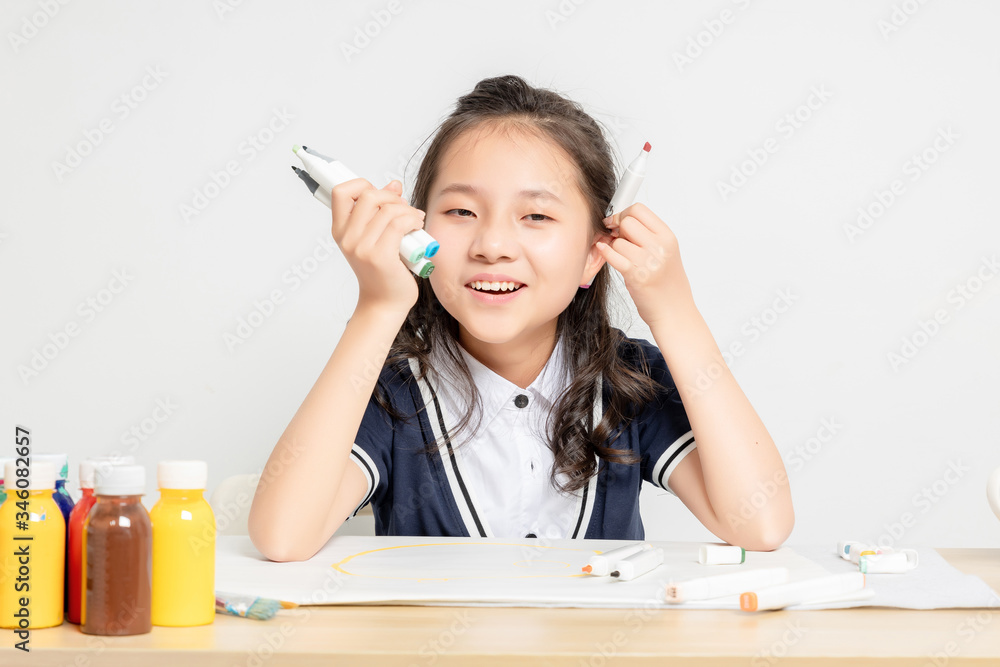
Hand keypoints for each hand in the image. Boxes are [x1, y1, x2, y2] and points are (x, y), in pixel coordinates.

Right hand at [329, 178, 425, 313]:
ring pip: (388, 209)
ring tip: (415, 219)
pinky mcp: (381, 256)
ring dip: (407, 210)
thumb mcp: (374, 238)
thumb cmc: (381, 272)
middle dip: (391, 197)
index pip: (341, 192)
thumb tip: (394, 184)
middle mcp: (348, 238)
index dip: (362, 185)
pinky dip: (413, 220)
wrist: (384, 303)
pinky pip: (400, 223)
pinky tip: (417, 226)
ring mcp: (363, 247)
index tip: (379, 195)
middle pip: (368, 195)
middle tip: (403, 208)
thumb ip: (380, 211)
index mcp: (341, 231)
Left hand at [597, 203, 693, 327]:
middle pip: (627, 221)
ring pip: (617, 240)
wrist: (674, 312)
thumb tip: (622, 220)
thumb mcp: (666, 253)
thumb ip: (648, 236)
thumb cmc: (669, 285)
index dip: (624, 213)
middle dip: (618, 229)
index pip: (639, 210)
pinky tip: (605, 252)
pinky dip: (606, 253)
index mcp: (668, 237)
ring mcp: (648, 261)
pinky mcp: (635, 275)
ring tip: (623, 257)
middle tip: (618, 238)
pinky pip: (612, 255)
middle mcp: (660, 247)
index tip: (619, 222)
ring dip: (614, 247)